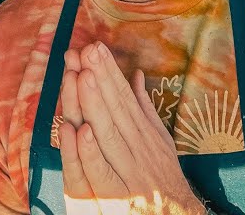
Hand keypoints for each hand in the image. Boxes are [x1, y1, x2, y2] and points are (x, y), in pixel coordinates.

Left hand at [57, 41, 204, 214]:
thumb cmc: (163, 179)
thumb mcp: (159, 142)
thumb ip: (144, 110)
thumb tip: (136, 75)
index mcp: (146, 134)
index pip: (125, 98)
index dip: (110, 73)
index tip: (96, 48)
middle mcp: (139, 149)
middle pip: (116, 110)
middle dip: (100, 79)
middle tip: (86, 51)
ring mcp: (129, 171)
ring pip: (108, 134)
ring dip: (94, 104)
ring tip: (82, 76)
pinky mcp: (118, 196)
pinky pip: (102, 172)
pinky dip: (91, 152)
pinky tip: (81, 130)